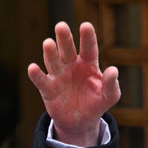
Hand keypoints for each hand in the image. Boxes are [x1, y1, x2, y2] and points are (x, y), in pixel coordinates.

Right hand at [27, 22, 120, 146]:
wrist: (81, 121)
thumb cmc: (96, 103)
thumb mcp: (109, 96)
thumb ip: (112, 84)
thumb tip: (113, 70)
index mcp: (88, 64)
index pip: (89, 49)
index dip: (87, 37)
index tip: (86, 25)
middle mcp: (72, 66)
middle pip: (68, 50)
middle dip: (65, 38)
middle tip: (61, 26)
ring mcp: (58, 76)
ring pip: (53, 61)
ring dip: (50, 53)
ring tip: (48, 43)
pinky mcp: (48, 89)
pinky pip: (41, 80)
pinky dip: (36, 75)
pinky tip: (33, 68)